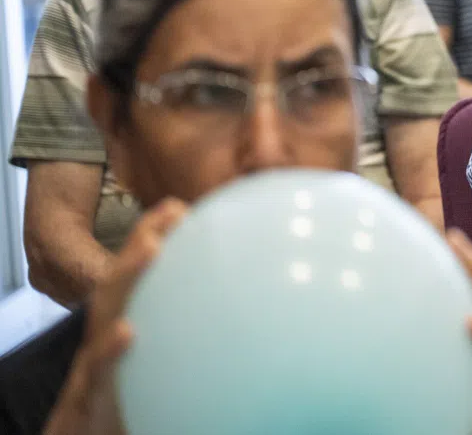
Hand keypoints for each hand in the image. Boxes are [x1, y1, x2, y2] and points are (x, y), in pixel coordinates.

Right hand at [44, 199, 186, 434]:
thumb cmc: (132, 395)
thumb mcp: (163, 358)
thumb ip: (190, 322)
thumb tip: (246, 304)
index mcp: (125, 321)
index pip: (138, 272)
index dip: (153, 236)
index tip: (181, 209)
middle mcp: (109, 332)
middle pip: (121, 281)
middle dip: (141, 244)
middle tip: (170, 217)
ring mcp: (96, 360)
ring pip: (107, 310)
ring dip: (127, 276)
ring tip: (151, 249)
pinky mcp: (92, 391)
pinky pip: (99, 369)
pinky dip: (110, 350)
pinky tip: (127, 334)